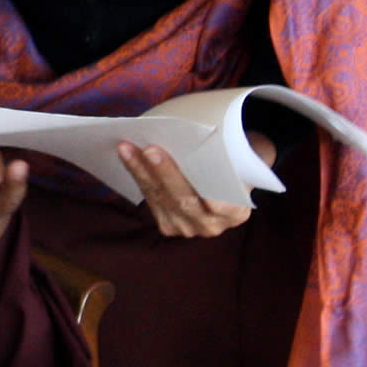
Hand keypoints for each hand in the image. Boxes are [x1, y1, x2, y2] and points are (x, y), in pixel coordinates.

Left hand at [117, 130, 275, 238]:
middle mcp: (211, 226)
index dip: (205, 191)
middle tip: (151, 150)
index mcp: (236, 212)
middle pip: (184, 200)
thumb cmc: (231, 165)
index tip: (193, 168)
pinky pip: (151, 199)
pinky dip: (138, 175)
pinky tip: (128, 156)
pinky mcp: (167, 225)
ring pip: (161, 198)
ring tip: (128, 148)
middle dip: (165, 173)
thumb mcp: (239, 161)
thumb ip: (225, 158)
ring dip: (141, 171)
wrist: (222, 183)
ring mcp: (187, 228)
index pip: (219, 204)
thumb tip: (199, 138)